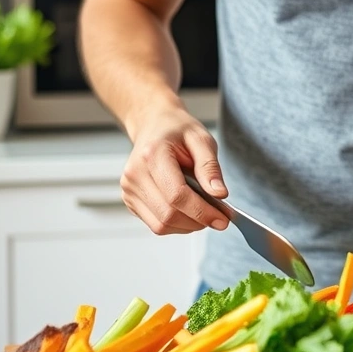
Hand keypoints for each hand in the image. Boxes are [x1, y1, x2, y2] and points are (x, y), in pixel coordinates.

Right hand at [121, 105, 229, 234]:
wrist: (154, 126)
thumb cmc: (178, 131)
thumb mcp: (201, 140)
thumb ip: (210, 167)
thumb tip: (220, 194)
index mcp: (152, 155)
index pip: (176, 195)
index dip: (202, 211)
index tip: (223, 219)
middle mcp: (134, 175)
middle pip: (168, 215)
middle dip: (199, 221)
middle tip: (220, 217)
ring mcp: (129, 189)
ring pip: (161, 225)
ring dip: (188, 225)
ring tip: (204, 211)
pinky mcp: (130, 201)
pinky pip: (156, 224)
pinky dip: (177, 224)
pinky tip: (189, 210)